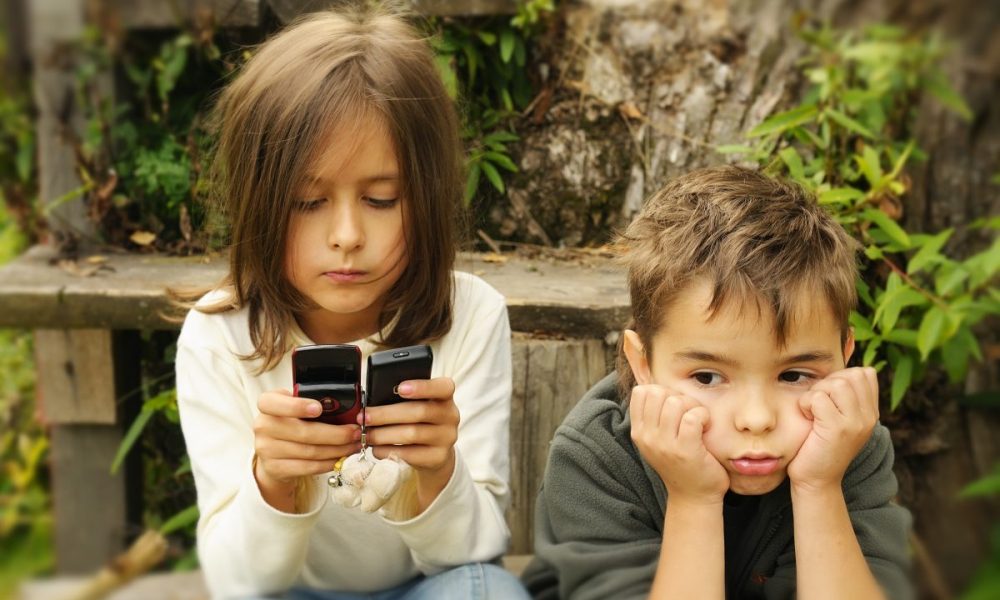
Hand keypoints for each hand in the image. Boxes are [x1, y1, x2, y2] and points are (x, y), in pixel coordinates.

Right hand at [253, 389, 361, 489]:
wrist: (273, 449)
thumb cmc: (291, 421)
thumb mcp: (295, 404)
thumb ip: (312, 401)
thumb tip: (347, 408)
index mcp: (267, 404)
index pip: (274, 403)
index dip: (297, 406)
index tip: (319, 408)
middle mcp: (263, 426)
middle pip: (304, 432)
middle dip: (336, 433)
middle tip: (355, 432)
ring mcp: (266, 449)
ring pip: (310, 452)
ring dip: (337, 449)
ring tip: (353, 445)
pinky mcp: (275, 468)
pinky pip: (308, 467)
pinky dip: (329, 462)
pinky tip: (340, 457)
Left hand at [361, 377, 459, 507]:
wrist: (433, 451)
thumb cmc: (419, 420)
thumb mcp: (417, 404)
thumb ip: (403, 399)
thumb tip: (372, 401)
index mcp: (445, 396)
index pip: (443, 387)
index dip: (422, 387)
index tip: (400, 388)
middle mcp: (451, 416)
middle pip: (419, 412)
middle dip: (386, 414)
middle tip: (364, 417)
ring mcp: (447, 438)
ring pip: (412, 434)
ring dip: (384, 434)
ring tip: (366, 434)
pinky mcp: (438, 457)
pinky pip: (410, 454)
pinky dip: (389, 451)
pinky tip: (376, 449)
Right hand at [629, 384, 728, 504]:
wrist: (693, 497)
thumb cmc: (680, 463)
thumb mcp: (657, 439)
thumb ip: (654, 416)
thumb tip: (657, 384)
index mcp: (638, 432)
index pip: (641, 391)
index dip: (661, 391)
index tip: (674, 407)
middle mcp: (647, 437)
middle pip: (658, 392)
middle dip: (678, 397)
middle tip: (688, 414)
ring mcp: (664, 444)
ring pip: (675, 402)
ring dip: (693, 406)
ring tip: (698, 421)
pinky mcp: (685, 450)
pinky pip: (692, 417)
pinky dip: (703, 416)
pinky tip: (706, 427)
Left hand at [787, 367, 878, 491]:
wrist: (816, 481)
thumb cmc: (818, 446)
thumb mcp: (838, 418)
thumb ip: (843, 395)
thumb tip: (850, 362)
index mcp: (870, 412)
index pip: (864, 373)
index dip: (840, 378)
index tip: (829, 400)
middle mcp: (869, 416)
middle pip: (850, 375)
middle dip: (827, 384)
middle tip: (818, 407)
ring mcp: (856, 422)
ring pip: (836, 383)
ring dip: (816, 394)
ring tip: (813, 414)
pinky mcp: (839, 429)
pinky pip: (818, 397)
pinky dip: (806, 405)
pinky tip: (807, 420)